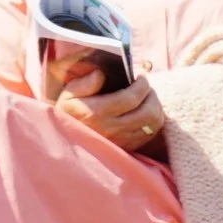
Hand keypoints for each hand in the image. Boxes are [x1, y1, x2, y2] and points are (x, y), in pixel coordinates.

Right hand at [45, 49, 166, 153]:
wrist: (66, 142)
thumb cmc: (68, 114)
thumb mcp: (68, 95)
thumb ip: (84, 83)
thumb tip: (101, 74)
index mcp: (97, 113)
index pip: (131, 98)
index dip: (142, 85)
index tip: (140, 77)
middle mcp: (112, 129)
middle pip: (148, 113)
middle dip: (152, 96)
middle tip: (146, 87)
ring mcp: (121, 141)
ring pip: (152, 125)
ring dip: (156, 108)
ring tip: (148, 99)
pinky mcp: (127, 148)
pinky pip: (150, 135)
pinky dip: (153, 122)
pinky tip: (146, 113)